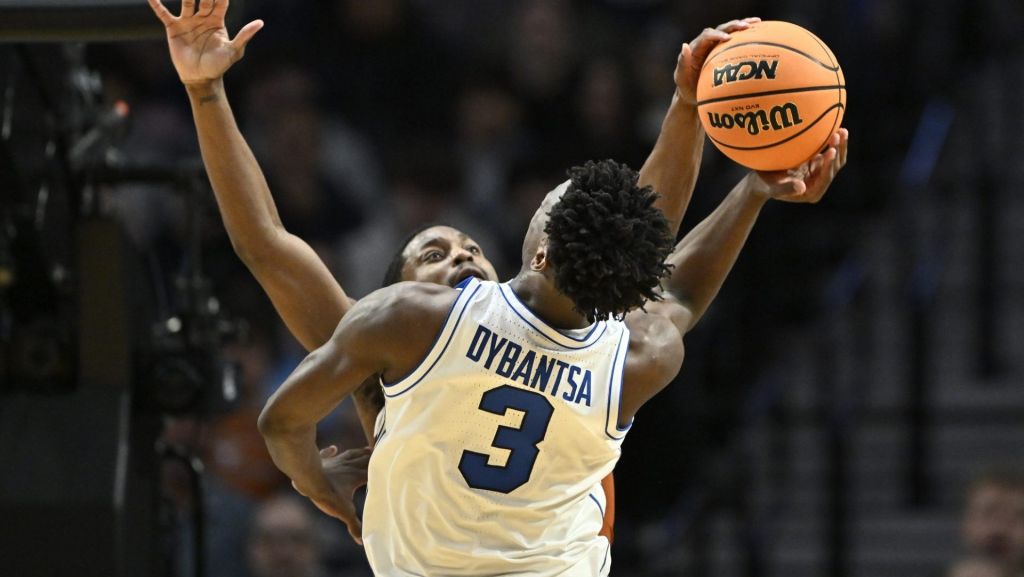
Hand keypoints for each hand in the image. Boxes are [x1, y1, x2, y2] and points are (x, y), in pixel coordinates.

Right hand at [147, 0, 262, 84]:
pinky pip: (164, 14)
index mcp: (217, 21)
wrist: (200, 78)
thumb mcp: (233, 50)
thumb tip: (260, 23)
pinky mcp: (174, 28)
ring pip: (186, 2)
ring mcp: (187, 21)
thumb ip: (245, 35)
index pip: (220, 2)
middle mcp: (202, 18)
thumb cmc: (219, 65)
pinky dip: (157, 5)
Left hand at [291, 445, 371, 544]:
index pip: (372, 472)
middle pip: (364, 459)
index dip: (381, 469)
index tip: (390, 466)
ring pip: (351, 454)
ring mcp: (335, 461)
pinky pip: (328, 453)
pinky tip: (334, 448)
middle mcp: (348, 466)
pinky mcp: (322, 460)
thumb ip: (354, 525)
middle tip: (381, 454)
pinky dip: (331, 451)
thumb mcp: (343, 512)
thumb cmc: (328, 495)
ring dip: (359, 452)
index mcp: (356, 477)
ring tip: (366, 450)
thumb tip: (362, 541)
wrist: (309, 479)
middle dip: (373, 458)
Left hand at [675, 17, 760, 104]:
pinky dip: (748, 34)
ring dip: (742, 25)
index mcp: (697, 48)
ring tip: (756, 22)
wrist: (694, 94)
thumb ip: (682, 64)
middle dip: (732, 26)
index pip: (706, 36)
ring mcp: (717, 47)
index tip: (727, 39)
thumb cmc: (687, 88)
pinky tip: (760, 31)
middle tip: (745, 26)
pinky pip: (737, 40)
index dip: (716, 35)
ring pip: (730, 31)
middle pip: (720, 29)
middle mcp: (707, 44)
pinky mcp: (726, 51)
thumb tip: (684, 45)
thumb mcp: (681, 79)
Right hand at [750, 128, 848, 201]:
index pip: (825, 178)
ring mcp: (819, 173)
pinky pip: (829, 151)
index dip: (829, 165)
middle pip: (834, 167)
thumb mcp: (772, 186)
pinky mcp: (817, 163)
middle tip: (837, 135)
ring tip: (841, 130)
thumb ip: (785, 188)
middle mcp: (819, 184)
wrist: (761, 179)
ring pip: (835, 159)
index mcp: (812, 193)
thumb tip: (801, 187)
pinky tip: (835, 127)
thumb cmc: (764, 183)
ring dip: (839, 145)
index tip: (831, 150)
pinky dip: (832, 141)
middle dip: (838, 151)